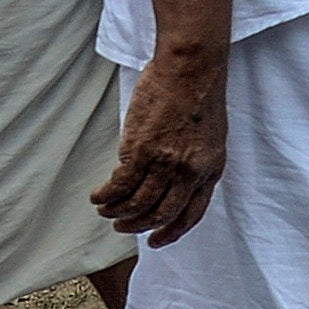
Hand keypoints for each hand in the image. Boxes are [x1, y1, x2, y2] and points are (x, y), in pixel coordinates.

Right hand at [95, 44, 226, 246]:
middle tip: (122, 226)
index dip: (173, 231)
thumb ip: (195, 160)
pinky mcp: (142, 151)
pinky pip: (120, 185)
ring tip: (105, 211)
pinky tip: (97, 196)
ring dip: (118, 212)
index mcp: (211, 169)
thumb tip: (173, 178)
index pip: (193, 213)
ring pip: (138, 202)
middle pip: (162, 213)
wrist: (192, 68)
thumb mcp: (210, 135)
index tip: (156, 240)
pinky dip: (106, 195)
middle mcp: (190, 172)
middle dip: (139, 225)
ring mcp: (166, 163)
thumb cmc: (199, 92)